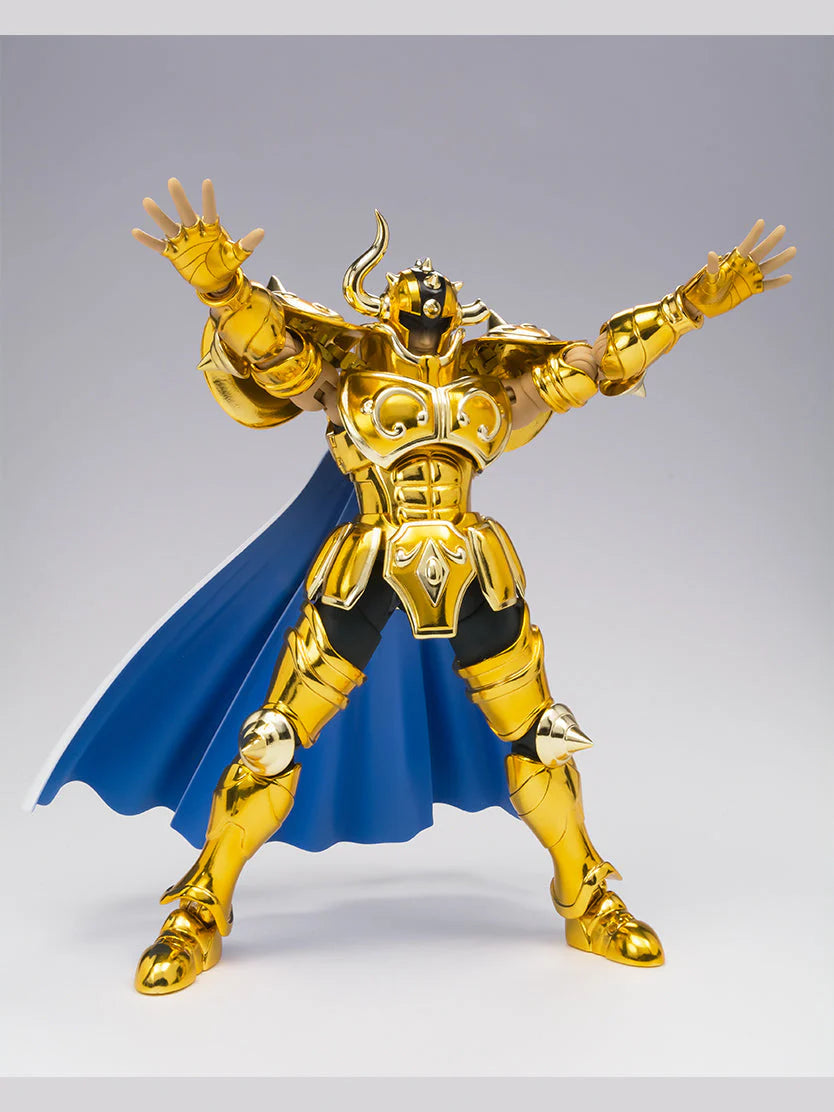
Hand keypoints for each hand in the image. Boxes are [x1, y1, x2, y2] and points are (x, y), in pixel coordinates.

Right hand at [132, 178, 264, 296]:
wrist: (215, 281)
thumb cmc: (226, 263)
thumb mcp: (237, 255)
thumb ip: (247, 243)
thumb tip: (262, 232)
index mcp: (210, 228)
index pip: (209, 211)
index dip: (208, 198)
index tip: (207, 182)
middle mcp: (194, 231)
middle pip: (186, 213)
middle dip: (180, 199)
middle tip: (173, 182)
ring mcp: (182, 241)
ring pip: (168, 226)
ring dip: (158, 215)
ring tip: (147, 201)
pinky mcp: (173, 253)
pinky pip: (158, 246)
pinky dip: (148, 240)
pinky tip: (135, 231)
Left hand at [683, 220, 795, 318]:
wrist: (704, 304)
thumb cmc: (704, 288)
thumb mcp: (708, 278)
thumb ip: (712, 267)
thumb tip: (711, 254)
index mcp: (734, 260)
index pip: (745, 245)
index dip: (753, 235)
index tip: (761, 222)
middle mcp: (745, 266)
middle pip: (761, 252)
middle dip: (771, 241)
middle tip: (782, 228)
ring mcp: (750, 277)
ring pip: (768, 266)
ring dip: (780, 259)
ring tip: (793, 250)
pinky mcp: (752, 289)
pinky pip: (767, 285)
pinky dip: (777, 282)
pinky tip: (789, 277)